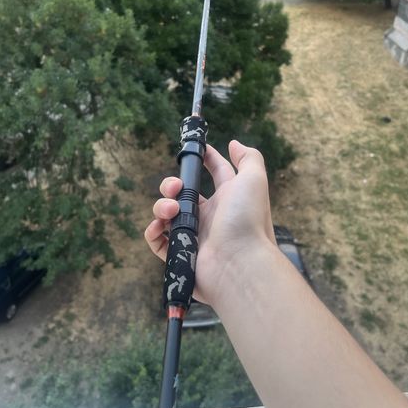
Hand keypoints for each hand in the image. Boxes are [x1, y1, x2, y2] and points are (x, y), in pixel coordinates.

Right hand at [145, 140, 275, 306]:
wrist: (239, 264)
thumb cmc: (248, 220)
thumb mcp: (254, 180)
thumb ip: (248, 158)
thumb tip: (234, 144)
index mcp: (229, 198)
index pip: (217, 173)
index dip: (206, 159)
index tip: (194, 149)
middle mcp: (212, 216)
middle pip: (184, 193)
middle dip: (172, 184)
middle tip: (175, 187)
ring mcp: (195, 236)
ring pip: (167, 214)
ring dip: (161, 206)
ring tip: (170, 211)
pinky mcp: (180, 255)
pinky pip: (158, 241)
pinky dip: (153, 231)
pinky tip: (158, 226)